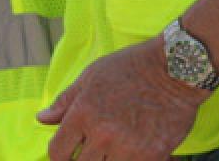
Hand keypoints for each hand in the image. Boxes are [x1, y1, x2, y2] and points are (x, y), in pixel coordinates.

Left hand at [39, 37, 206, 159]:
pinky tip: (136, 150)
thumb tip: (42, 119)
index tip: (68, 155)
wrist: (176, 69)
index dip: (60, 157)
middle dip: (84, 160)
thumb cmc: (131, 68)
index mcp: (83, 113)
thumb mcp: (92, 76)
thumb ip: (65, 101)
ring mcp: (128, 147)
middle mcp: (102, 133)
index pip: (57, 152)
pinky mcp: (152, 156)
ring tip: (116, 148)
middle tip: (96, 149)